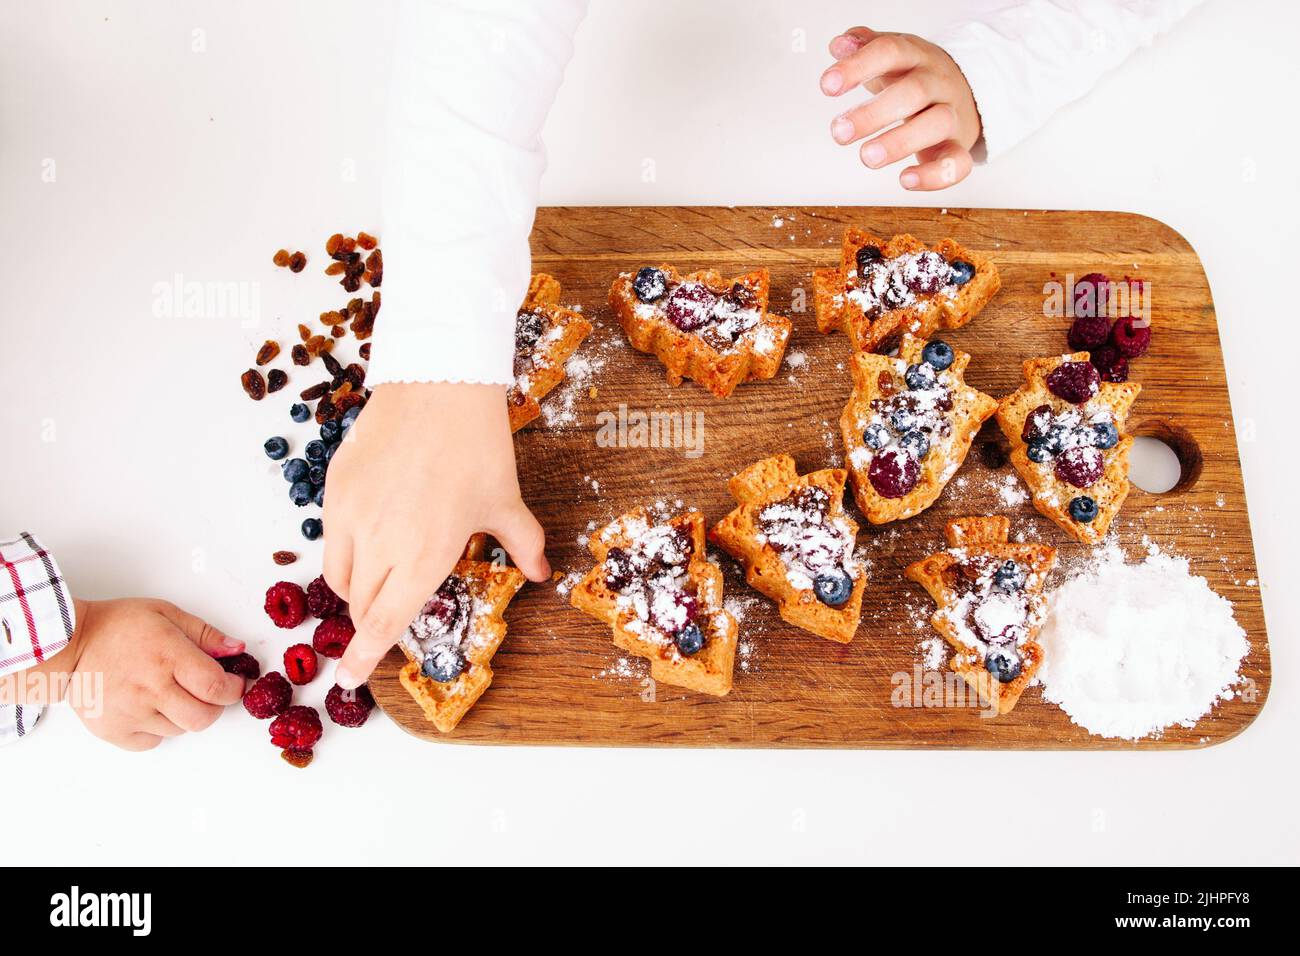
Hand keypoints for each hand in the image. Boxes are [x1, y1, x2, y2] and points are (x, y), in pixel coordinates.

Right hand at [0, 598, 246, 750]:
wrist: (67, 645)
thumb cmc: (117, 626)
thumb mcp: (166, 614)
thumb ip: (205, 634)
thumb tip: (237, 649)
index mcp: (168, 656)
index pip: (216, 687)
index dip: (233, 689)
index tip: (233, 683)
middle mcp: (150, 688)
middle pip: (203, 717)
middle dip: (214, 706)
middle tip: (206, 691)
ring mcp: (130, 713)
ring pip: (180, 730)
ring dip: (184, 715)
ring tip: (168, 692)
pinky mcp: (113, 731)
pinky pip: (152, 742)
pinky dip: (158, 729)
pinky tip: (148, 707)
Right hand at [323, 381, 549, 688]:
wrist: (437, 382)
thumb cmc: (475, 444)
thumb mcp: (505, 501)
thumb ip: (522, 544)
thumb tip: (540, 573)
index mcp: (424, 556)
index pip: (384, 623)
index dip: (366, 657)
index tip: (349, 679)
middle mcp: (380, 543)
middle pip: (360, 605)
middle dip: (371, 620)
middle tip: (386, 617)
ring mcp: (351, 515)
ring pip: (338, 575)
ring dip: (355, 590)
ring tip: (378, 580)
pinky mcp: (334, 488)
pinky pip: (329, 537)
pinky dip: (344, 551)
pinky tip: (370, 537)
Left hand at [821, 27, 980, 189]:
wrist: (966, 93)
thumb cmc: (916, 78)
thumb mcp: (893, 57)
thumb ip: (864, 48)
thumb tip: (839, 44)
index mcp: (917, 57)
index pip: (890, 52)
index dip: (859, 67)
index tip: (827, 86)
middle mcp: (938, 83)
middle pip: (914, 92)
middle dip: (874, 113)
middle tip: (839, 133)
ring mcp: (952, 115)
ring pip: (936, 124)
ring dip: (900, 142)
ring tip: (867, 157)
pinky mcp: (959, 147)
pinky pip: (956, 163)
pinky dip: (933, 175)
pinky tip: (905, 180)